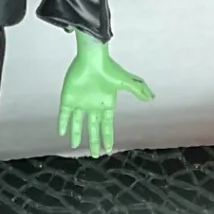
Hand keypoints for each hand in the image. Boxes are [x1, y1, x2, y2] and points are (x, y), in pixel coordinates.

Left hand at [57, 40, 152, 157]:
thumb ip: (138, 90)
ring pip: (77, 123)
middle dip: (94, 141)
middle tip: (95, 155)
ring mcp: (79, 103)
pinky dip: (63, 124)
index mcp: (106, 104)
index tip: (108, 150)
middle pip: (93, 128)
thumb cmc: (108, 69)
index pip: (106, 125)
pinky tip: (62, 133)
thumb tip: (152, 97)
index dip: (107, 137)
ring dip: (76, 135)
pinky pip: (64, 114)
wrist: (91, 58)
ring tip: (75, 147)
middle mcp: (92, 106)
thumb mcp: (125, 82)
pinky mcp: (68, 99)